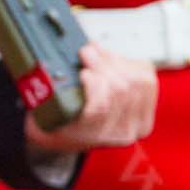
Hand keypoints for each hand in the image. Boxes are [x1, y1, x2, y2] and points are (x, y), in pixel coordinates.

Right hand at [24, 43, 158, 152]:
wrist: (73, 132)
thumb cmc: (57, 122)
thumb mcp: (41, 117)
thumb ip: (44, 100)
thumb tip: (42, 74)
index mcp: (94, 137)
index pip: (103, 109)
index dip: (94, 86)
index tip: (82, 73)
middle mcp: (122, 133)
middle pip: (122, 90)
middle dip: (103, 64)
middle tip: (86, 51)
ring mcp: (139, 117)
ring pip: (137, 80)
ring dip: (115, 60)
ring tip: (96, 52)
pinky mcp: (148, 101)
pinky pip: (146, 73)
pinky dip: (128, 61)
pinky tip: (111, 59)